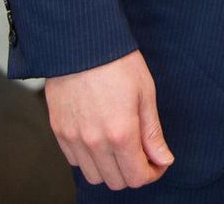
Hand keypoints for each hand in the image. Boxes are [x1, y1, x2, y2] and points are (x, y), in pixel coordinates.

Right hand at [45, 50, 173, 189]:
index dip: (152, 173)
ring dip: (111, 168)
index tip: (158, 162)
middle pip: (116, 181)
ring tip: (121, 145)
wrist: (81, 42)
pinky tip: (100, 138)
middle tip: (142, 152)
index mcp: (121, 133)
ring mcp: (73, 139)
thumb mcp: (145, 92)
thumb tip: (164, 160)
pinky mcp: (59, 131)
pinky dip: (90, 158)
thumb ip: (153, 132)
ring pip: (94, 176)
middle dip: (133, 172)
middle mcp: (95, 142)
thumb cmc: (117, 61)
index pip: (137, 177)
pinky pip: (75, 161)